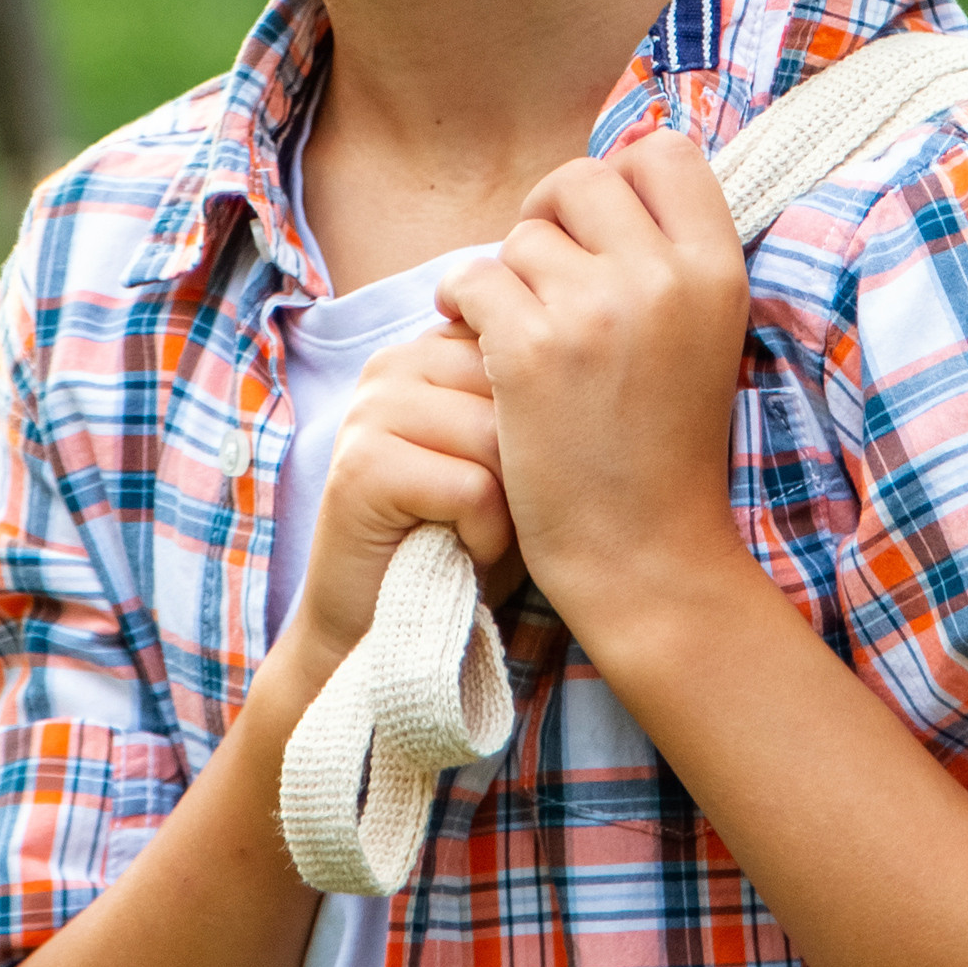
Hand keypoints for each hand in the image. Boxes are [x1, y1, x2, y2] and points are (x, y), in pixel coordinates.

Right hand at [284, 325, 519, 681]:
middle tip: (509, 506)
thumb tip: (606, 353)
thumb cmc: (471, 538)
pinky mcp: (361, 468)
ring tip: (482, 528)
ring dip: (511, 503)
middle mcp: (393, 364)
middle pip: (515, 385)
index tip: (537, 465)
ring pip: (495, 435)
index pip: (525, 340)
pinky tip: (464, 550)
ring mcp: (370, 411)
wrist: (391, 626)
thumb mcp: (518, 454)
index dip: (552, 414)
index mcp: (432, 348)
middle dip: (533, 457)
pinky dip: (486, 535)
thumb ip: (537, 395)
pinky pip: (471, 488)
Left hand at [437, 129, 751, 657]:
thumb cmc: (664, 447)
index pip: (667, 152)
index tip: (597, 227)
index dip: (623, 176)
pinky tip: (473, 340)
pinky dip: (461, 303)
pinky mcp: (531, 350)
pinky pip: (474, 278)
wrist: (645, 557)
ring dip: (507, 274)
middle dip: (551, 215)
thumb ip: (669, 258)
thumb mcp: (703, 335)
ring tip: (513, 327)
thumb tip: (615, 170)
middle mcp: (664, 278)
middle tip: (540, 270)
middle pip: (585, 178)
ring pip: (523, 234)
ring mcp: (597, 312)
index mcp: (719, 270)